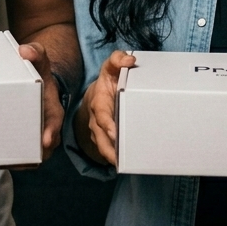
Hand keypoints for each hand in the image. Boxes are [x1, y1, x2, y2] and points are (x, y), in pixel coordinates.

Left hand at [17, 41, 63, 160]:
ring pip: (25, 158)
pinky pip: (15, 156)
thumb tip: (25, 51)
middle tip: (5, 156)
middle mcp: (46, 131)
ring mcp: (34, 140)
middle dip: (24, 156)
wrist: (36, 84)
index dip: (51, 133)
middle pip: (39, 150)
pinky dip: (1, 158)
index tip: (45, 140)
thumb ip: (35, 52)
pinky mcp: (22, 144)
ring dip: (9, 160)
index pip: (55, 125)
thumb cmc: (38, 73)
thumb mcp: (40, 60)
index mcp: (54, 112)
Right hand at [78, 50, 135, 166]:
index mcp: (99, 101)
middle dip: (109, 148)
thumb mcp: (111, 66)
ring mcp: (97, 131)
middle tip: (120, 159)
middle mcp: (95, 118)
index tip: (114, 133)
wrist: (96, 94)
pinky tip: (126, 164)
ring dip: (112, 157)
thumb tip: (130, 60)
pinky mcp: (102, 139)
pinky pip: (107, 150)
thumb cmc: (108, 80)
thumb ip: (118, 59)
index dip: (107, 124)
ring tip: (124, 166)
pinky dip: (115, 158)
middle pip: (100, 137)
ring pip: (102, 148)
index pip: (101, 114)